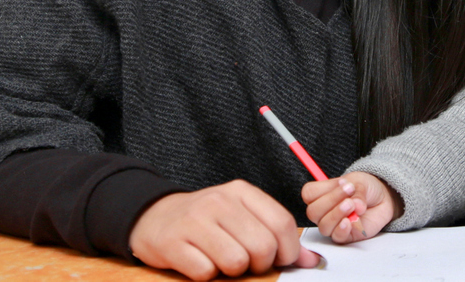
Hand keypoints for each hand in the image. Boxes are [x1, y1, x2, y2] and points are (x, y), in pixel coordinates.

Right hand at [128, 180, 319, 280]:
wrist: (153, 216)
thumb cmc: (206, 220)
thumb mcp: (242, 216)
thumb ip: (276, 235)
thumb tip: (310, 261)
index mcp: (241, 192)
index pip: (282, 223)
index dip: (288, 251)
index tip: (280, 260)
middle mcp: (219, 201)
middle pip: (262, 246)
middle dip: (259, 264)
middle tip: (246, 263)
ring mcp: (194, 221)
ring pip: (236, 261)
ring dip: (232, 271)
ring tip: (221, 261)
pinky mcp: (172, 243)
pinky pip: (205, 272)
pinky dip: (206, 274)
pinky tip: (199, 262)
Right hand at [302, 172, 401, 242]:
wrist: (382, 198)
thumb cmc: (366, 188)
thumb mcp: (361, 181)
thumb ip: (357, 191)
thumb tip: (356, 205)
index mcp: (322, 194)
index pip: (308, 194)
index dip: (323, 190)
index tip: (343, 183)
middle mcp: (324, 211)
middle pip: (313, 212)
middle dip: (331, 202)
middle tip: (349, 196)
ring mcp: (333, 224)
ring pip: (323, 226)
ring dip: (337, 215)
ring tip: (352, 206)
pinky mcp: (345, 235)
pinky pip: (336, 237)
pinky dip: (342, 229)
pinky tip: (350, 222)